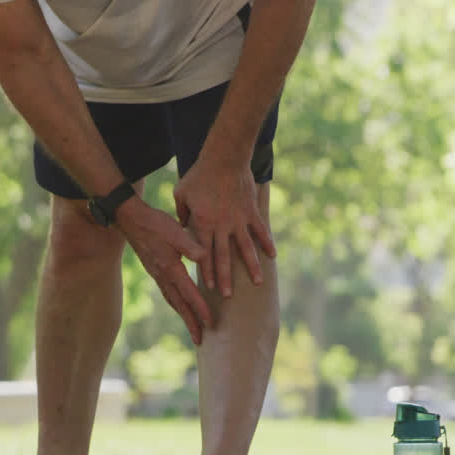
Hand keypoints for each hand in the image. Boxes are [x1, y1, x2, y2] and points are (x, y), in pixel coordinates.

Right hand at [115, 200, 211, 344]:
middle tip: (201, 340)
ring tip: (193, 329)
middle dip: (191, 323)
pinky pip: (167, 294)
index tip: (210, 323)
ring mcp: (157, 276)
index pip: (189, 293)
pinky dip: (175, 304)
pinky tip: (180, 307)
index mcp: (170, 268)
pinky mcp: (155, 272)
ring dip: (183, 316)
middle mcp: (163, 276)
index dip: (200, 309)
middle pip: (179, 305)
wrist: (131, 220)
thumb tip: (205, 257)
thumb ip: (190, 245)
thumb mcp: (175, 231)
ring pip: (172, 301)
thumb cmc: (155, 223)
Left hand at [173, 160, 276, 297]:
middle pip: (223, 257)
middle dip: (225, 278)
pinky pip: (260, 231)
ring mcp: (239, 220)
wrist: (224, 157)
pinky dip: (267, 243)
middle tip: (228, 297)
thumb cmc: (199, 175)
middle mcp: (222, 225)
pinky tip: (272, 256)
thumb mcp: (182, 193)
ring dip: (252, 267)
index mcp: (203, 223)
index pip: (203, 253)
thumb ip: (182, 214)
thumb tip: (183, 229)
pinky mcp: (251, 211)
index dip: (206, 271)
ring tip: (258, 283)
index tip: (209, 288)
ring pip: (246, 248)